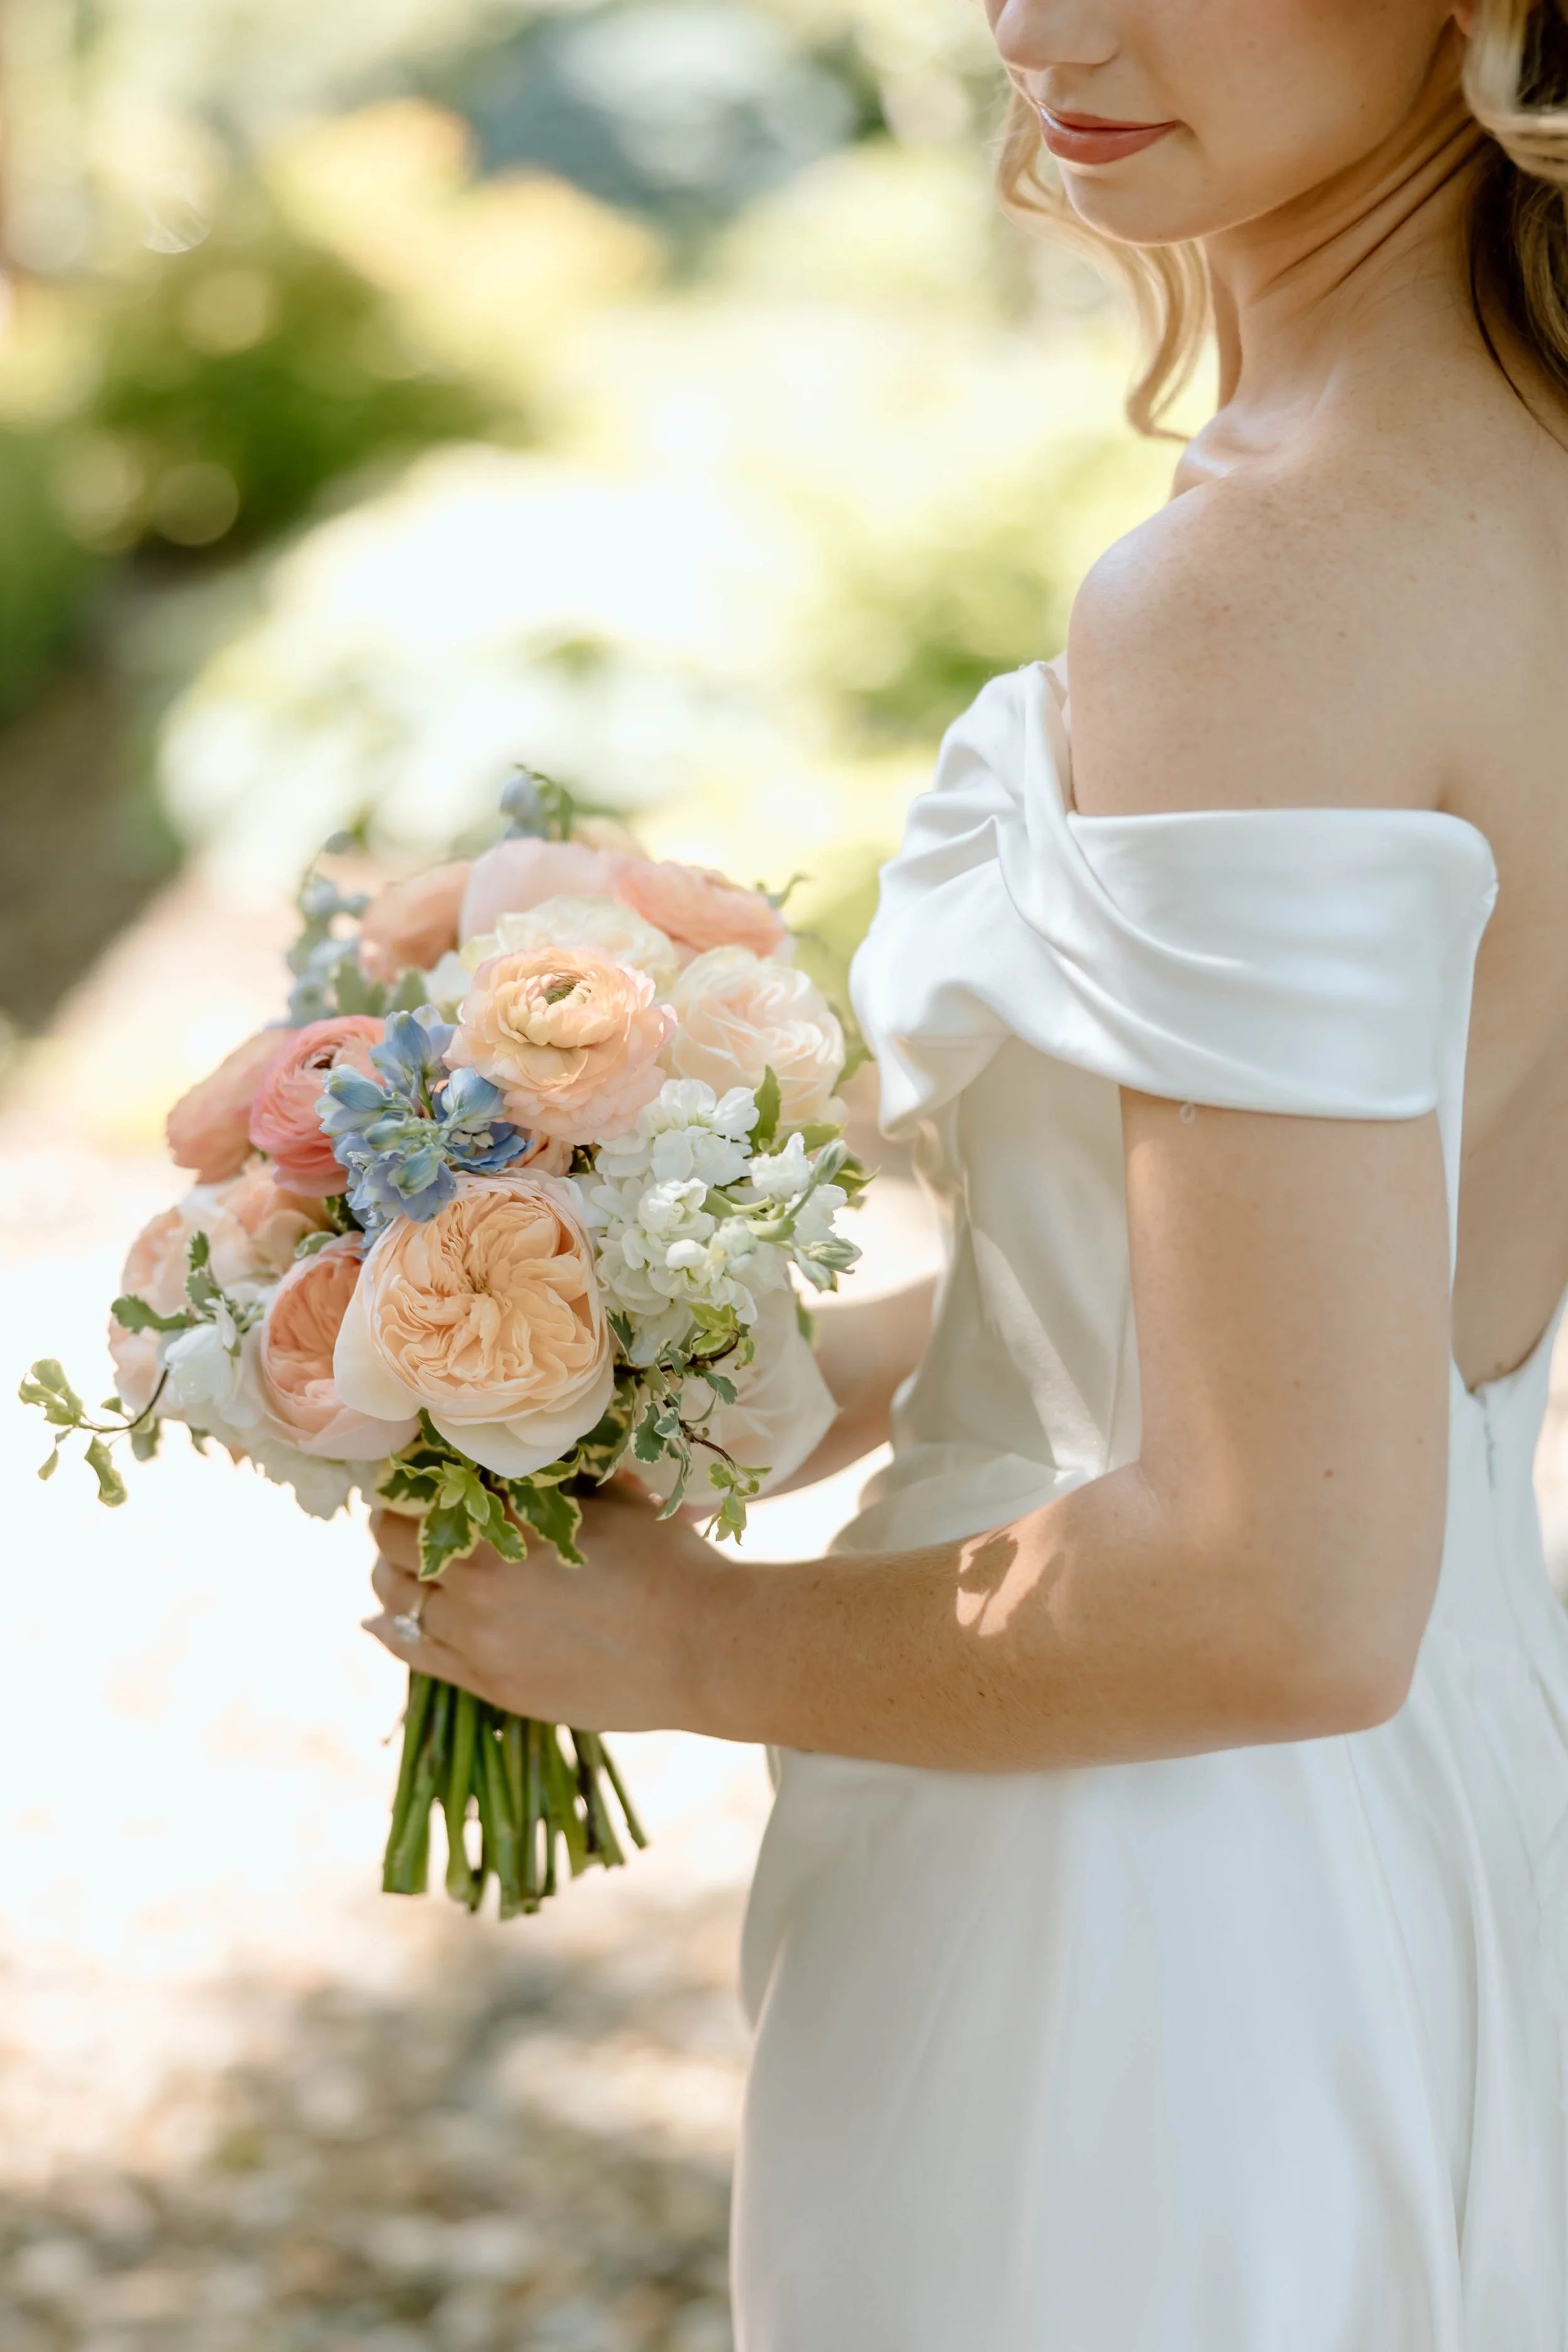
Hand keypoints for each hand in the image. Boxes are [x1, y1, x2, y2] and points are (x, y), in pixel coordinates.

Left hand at [363, 1484, 724, 1729]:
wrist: (704, 1648)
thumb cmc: (668, 1562)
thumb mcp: (609, 1498)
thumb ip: (551, 1482)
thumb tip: (517, 1461)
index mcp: (503, 1526)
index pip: (420, 1495)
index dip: (412, 1483)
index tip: (416, 1476)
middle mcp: (475, 1584)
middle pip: (395, 1547)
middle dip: (395, 1527)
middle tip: (406, 1515)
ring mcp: (479, 1642)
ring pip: (398, 1602)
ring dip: (394, 1578)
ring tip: (402, 1565)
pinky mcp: (493, 1686)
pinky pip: (416, 1656)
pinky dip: (393, 1632)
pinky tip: (382, 1622)